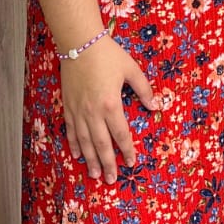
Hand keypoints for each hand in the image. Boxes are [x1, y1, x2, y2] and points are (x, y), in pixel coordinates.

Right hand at [58, 36, 158, 183]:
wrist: (79, 43)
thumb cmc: (108, 55)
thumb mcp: (131, 69)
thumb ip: (144, 89)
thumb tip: (155, 106)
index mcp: (111, 104)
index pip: (120, 133)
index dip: (126, 150)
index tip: (132, 162)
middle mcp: (93, 112)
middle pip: (101, 144)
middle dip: (107, 164)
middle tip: (110, 180)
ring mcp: (78, 111)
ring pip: (84, 141)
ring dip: (90, 159)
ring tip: (93, 175)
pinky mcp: (68, 106)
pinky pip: (70, 130)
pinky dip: (74, 144)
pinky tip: (77, 155)